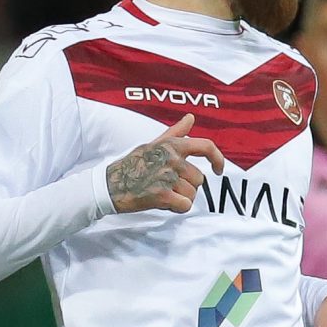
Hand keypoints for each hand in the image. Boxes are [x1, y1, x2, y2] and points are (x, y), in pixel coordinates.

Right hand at [105, 113, 226, 212]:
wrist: (108, 185)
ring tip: (161, 192)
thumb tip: (191, 118)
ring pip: (192, 194)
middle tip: (165, 185)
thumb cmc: (131, 165)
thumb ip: (175, 133)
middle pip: (199, 179)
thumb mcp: (152, 144)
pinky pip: (185, 206)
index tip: (218, 170)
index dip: (218, 159)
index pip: (206, 146)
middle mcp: (171, 158)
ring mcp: (167, 177)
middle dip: (186, 186)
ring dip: (180, 198)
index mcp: (171, 145)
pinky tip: (161, 202)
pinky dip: (175, 208)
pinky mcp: (162, 195)